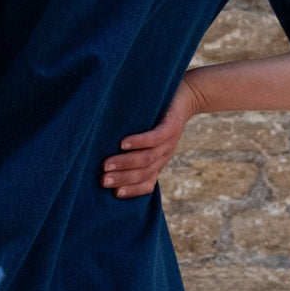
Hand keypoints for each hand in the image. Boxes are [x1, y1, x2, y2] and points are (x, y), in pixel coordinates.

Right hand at [101, 77, 202, 197]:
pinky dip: (138, 142)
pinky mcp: (171, 126)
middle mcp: (164, 155)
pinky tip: (123, 143)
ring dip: (125, 163)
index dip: (132, 190)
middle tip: (103, 181)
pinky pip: (155, 138)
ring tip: (106, 165)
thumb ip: (133, 149)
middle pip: (144, 173)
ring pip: (147, 158)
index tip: (114, 193)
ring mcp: (169, 142)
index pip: (147, 183)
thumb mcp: (148, 137)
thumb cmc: (158, 117)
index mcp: (159, 162)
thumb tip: (103, 160)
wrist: (186, 97)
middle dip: (122, 178)